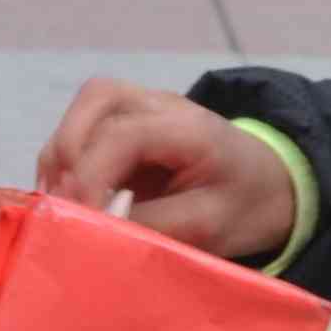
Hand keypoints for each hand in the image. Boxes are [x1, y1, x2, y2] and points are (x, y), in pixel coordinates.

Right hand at [39, 80, 298, 263]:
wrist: (268, 184)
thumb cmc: (242, 205)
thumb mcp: (208, 227)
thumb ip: (152, 227)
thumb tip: (95, 229)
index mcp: (190, 127)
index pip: (125, 134)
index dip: (94, 174)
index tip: (83, 216)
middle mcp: (161, 104)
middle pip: (97, 101)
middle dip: (69, 155)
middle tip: (66, 206)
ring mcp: (142, 107)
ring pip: (83, 109)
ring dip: (62, 155)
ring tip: (63, 203)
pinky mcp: (126, 123)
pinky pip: (83, 128)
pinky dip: (66, 160)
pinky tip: (71, 196)